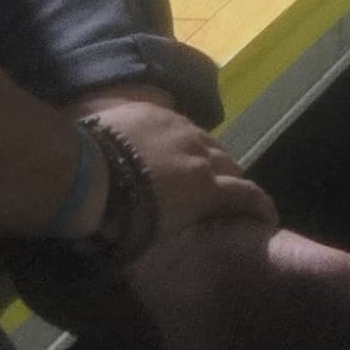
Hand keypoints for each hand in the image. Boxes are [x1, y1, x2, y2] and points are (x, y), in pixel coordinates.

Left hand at [81, 94, 274, 237]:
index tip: (268, 218)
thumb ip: (179, 224)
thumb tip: (183, 226)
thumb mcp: (152, 238)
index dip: (261, 207)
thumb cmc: (115, 218)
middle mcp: (201, 154)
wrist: (81, 173)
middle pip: (231, 163)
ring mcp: (178, 127)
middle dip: (235, 179)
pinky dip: (183, 139)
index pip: (247, 195)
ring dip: (210, 156)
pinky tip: (171, 145)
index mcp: (205, 189)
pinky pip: (179, 125)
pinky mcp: (153, 111)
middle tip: (230, 192)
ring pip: (207, 140)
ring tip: (202, 166)